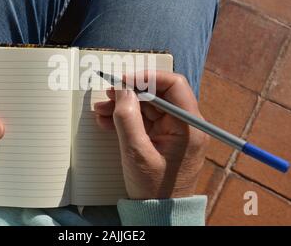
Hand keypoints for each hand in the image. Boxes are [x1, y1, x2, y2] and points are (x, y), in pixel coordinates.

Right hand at [94, 71, 208, 199]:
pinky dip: (126, 118)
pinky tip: (108, 121)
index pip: (173, 85)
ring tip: (101, 110)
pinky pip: (144, 120)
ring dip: (124, 106)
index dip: (147, 78)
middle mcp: (185, 125)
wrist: (159, 213)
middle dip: (130, 93)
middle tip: (107, 95)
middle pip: (158, 95)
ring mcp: (174, 131)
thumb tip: (123, 91)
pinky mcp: (163, 138)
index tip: (124, 80)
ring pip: (148, 106)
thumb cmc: (154, 189)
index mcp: (189, 127)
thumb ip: (128, 119)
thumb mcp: (136, 154)